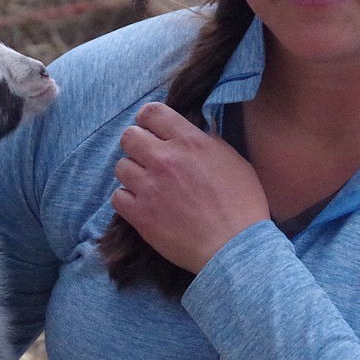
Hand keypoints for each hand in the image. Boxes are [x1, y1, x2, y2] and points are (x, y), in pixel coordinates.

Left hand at [111, 102, 269, 273]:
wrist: (234, 247)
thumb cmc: (242, 205)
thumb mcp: (234, 161)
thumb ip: (211, 142)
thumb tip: (199, 129)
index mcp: (190, 141)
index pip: (152, 112)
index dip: (147, 118)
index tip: (150, 128)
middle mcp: (165, 159)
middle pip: (129, 136)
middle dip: (137, 144)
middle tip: (148, 158)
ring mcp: (149, 187)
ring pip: (121, 166)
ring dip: (132, 173)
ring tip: (147, 184)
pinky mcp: (140, 215)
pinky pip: (117, 196)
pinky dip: (127, 200)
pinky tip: (143, 204)